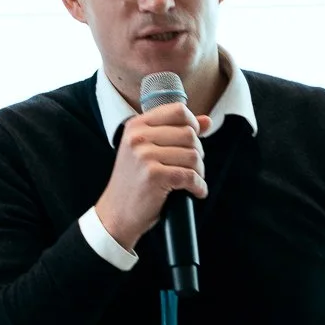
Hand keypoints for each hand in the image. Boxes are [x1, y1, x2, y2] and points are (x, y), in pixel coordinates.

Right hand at [95, 103, 210, 249]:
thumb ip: (176, 132)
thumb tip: (207, 121)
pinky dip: (198, 186)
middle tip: (191, 167)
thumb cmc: (134, 182)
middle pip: (189, 134)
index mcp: (136, 126)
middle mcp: (138, 137)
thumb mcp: (147, 150)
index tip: (193, 142)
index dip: (193, 125)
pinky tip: (195, 191)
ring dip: (199, 171)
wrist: (116, 213)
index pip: (178, 111)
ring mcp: (145, 155)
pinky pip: (190, 176)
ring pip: (193, 155)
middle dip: (198, 153)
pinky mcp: (154, 175)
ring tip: (191, 181)